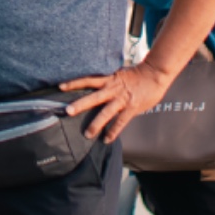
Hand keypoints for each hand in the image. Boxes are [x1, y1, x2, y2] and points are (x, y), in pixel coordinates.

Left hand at [59, 60, 174, 140]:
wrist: (154, 74)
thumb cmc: (136, 74)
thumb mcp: (118, 74)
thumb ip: (107, 81)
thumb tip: (94, 85)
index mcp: (108, 79)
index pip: (87, 80)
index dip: (74, 83)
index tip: (60, 87)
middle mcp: (112, 89)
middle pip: (93, 97)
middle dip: (80, 104)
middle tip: (67, 111)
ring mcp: (121, 99)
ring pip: (106, 113)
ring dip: (96, 124)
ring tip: (87, 134)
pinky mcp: (131, 108)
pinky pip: (120, 122)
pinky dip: (113, 131)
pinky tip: (106, 139)